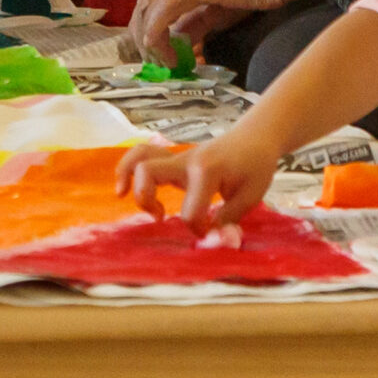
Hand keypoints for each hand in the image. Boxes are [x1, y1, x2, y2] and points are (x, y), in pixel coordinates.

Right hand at [118, 117, 280, 237]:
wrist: (254, 138)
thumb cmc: (255, 165)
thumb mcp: (250, 196)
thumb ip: (229, 219)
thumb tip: (215, 240)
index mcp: (206, 171)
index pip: (190, 211)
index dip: (199, 229)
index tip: (210, 232)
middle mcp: (185, 161)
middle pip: (148, 173)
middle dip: (145, 199)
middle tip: (159, 216)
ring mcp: (177, 157)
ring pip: (140, 157)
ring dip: (127, 175)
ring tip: (123, 196)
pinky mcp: (174, 159)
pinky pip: (144, 155)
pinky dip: (129, 167)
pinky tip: (124, 185)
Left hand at [126, 0, 314, 69]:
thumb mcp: (219, 5)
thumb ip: (196, 21)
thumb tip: (179, 43)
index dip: (147, 24)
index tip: (154, 50)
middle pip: (144, 0)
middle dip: (141, 34)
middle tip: (151, 60)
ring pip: (148, 8)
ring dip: (148, 39)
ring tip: (160, 61)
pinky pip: (162, 14)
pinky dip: (158, 37)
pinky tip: (169, 55)